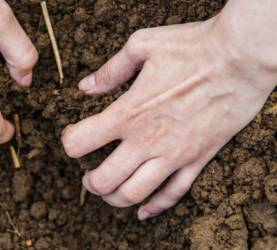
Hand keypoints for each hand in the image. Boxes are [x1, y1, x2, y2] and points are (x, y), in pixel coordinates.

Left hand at [62, 0, 276, 218]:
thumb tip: (86, 86)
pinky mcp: (198, 159)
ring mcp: (174, 154)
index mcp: (128, 113)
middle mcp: (147, 140)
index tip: (73, 136)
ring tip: (108, 192)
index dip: (69, 141)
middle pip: (104, 180)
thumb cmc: (192, 47)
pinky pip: (174, 194)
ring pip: (135, 194)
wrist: (242, 58)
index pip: (80, 142)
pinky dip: (155, 207)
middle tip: (88, 177)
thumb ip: (110, 70)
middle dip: (90, 183)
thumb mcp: (142, 45)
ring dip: (114, 199)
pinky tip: (143, 211)